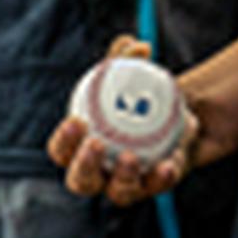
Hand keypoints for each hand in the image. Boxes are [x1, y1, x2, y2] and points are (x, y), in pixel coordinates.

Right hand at [47, 33, 237, 205]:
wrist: (176, 115)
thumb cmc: (136, 96)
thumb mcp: (130, 75)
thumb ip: (126, 59)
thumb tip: (137, 45)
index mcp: (80, 148)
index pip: (61, 151)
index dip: (64, 141)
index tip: (77, 121)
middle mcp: (99, 174)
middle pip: (81, 182)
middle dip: (84, 166)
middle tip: (96, 143)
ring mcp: (127, 186)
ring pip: (119, 193)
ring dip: (122, 176)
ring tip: (130, 156)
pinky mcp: (155, 188)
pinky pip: (156, 186)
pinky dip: (161, 176)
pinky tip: (168, 163)